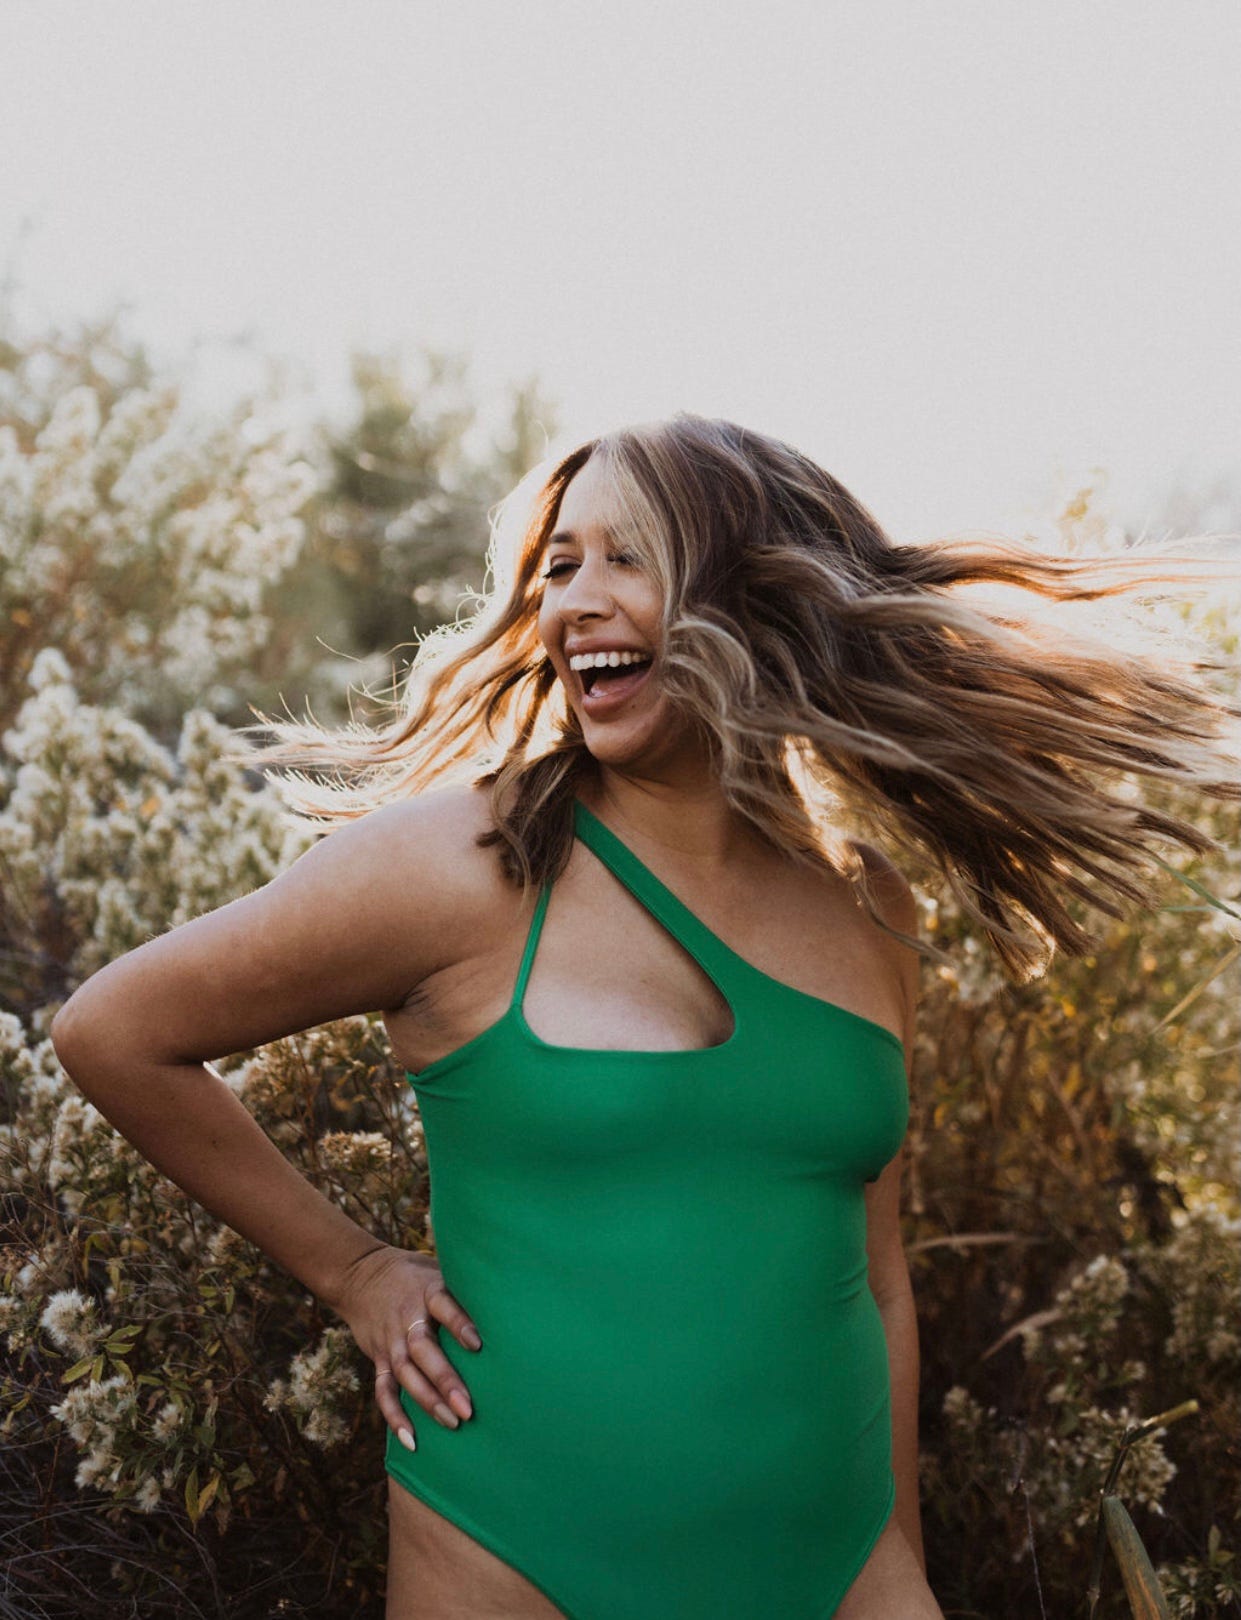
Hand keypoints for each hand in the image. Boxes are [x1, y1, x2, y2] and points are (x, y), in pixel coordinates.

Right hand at [332, 1243, 481, 1450]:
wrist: (361, 1275)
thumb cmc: (417, 1276)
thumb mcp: (438, 1270)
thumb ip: (465, 1287)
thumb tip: (513, 1300)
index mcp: (427, 1291)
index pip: (443, 1305)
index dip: (459, 1324)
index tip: (478, 1344)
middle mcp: (407, 1318)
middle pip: (423, 1350)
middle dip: (444, 1379)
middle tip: (468, 1407)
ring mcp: (391, 1341)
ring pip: (405, 1374)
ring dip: (427, 1401)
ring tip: (452, 1423)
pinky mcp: (378, 1358)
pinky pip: (383, 1390)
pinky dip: (394, 1416)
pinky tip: (413, 1440)